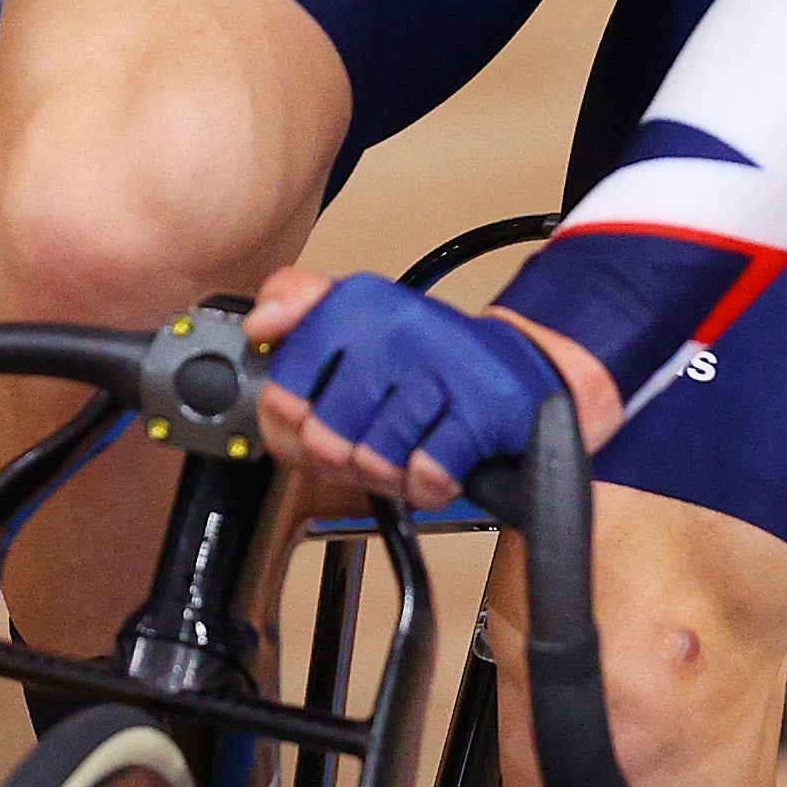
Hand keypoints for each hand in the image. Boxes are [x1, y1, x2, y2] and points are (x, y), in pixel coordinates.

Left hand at [243, 269, 612, 510]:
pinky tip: (440, 458)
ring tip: (409, 448)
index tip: (317, 422)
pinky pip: (426, 472)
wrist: (527, 371)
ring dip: (392, 472)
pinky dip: (430, 482)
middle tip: (372, 441)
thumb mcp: (358, 322)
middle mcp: (394, 326)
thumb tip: (259, 324)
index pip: (283, 391)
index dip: (295, 428)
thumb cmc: (429, 359)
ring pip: (374, 457)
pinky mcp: (482, 407)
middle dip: (346, 459)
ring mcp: (441, 365)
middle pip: (325, 436)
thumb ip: (296, 311)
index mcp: (354, 304)